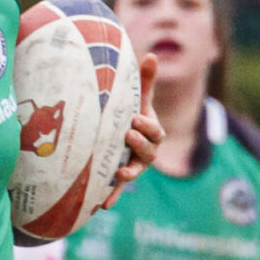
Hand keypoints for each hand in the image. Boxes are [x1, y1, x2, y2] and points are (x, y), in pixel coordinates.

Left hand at [98, 54, 163, 211]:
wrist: (120, 132)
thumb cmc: (130, 112)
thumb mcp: (138, 97)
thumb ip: (145, 80)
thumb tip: (150, 54)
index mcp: (151, 132)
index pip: (155, 131)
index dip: (147, 127)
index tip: (135, 119)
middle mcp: (146, 151)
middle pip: (149, 152)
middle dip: (140, 144)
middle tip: (127, 134)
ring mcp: (133, 165)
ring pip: (136, 171)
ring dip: (129, 173)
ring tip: (120, 173)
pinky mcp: (119, 178)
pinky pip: (118, 189)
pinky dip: (113, 196)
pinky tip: (104, 205)